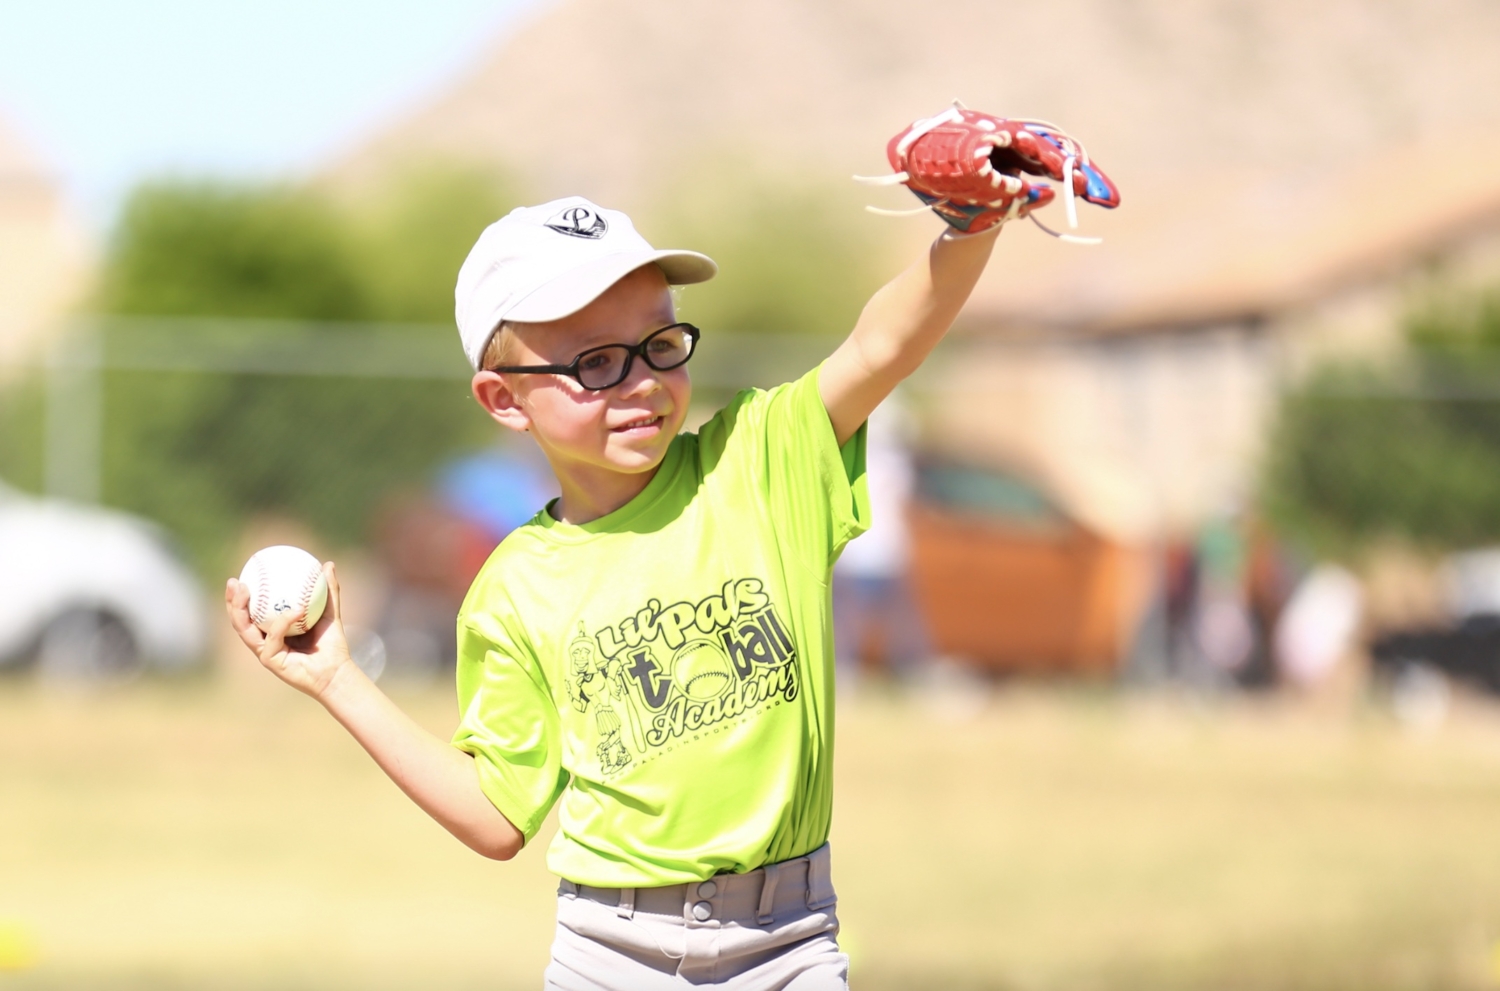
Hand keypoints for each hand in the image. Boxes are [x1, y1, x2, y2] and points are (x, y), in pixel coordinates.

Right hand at [226, 561, 353, 699]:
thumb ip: (328, 590)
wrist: (337, 671)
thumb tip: (328, 564)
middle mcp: (264, 640)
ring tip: (244, 591)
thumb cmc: (332, 645)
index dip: (241, 594)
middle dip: (232, 601)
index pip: (251, 611)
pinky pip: (272, 637)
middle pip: (239, 620)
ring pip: (244, 630)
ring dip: (239, 610)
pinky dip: (283, 621)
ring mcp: (265, 651)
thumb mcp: (330, 612)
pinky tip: (297, 609)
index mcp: (273, 630)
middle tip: (234, 581)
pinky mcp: (271, 661)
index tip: (244, 572)